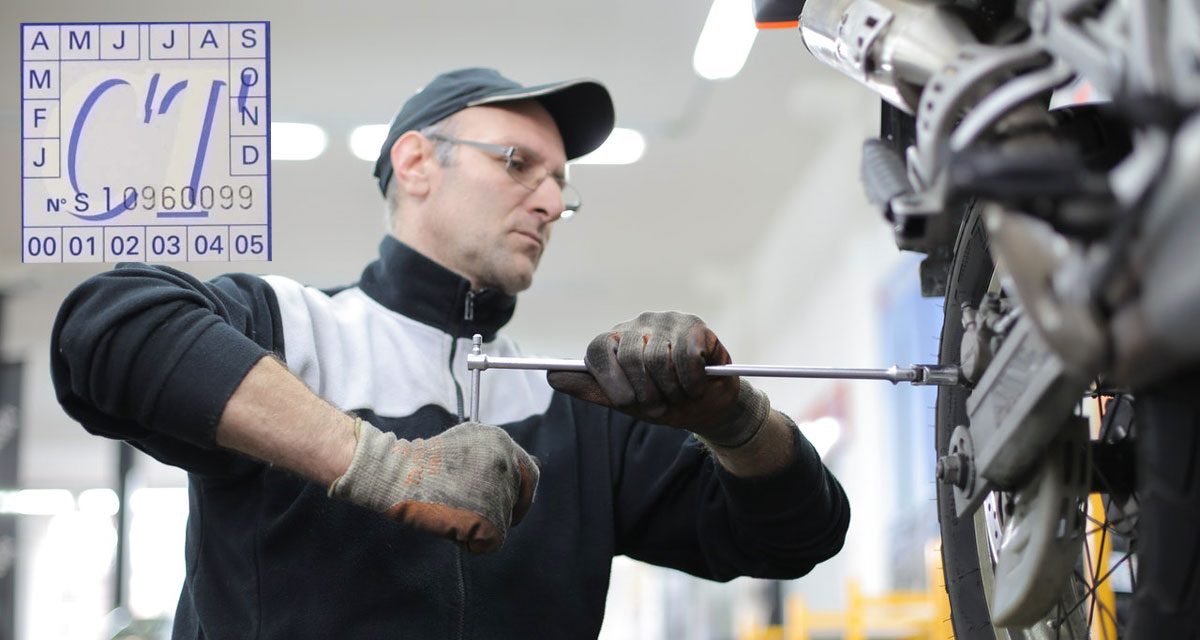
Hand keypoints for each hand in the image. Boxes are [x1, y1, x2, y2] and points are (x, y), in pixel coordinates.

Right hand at [328, 419, 538, 553]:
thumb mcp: (468, 443)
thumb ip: (494, 457)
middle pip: (516, 500)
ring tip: (452, 513)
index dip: (522, 494)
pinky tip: (452, 529)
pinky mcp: (489, 517)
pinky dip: (474, 543)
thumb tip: (518, 476)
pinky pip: (491, 542)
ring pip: (502, 522)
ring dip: (480, 525)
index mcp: (502, 442)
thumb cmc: (424, 464)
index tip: (512, 508)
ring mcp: (499, 489)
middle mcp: (506, 462)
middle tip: (477, 518)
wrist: (397, 475)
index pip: (530, 473)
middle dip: (499, 511)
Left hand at [547, 311, 769, 447]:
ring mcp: (668, 321)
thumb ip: (590, 389)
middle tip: (659, 406)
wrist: (708, 409)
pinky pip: (686, 356)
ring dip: (671, 390)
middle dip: (646, 393)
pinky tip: (697, 386)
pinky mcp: (696, 326)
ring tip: (679, 396)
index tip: (626, 402)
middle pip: (629, 356)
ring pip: (659, 358)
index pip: (598, 348)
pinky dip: (692, 381)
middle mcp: (639, 324)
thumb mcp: (624, 402)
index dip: (609, 379)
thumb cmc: (664, 402)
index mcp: (616, 340)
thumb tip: (550, 376)